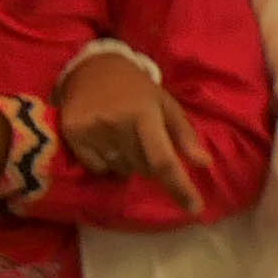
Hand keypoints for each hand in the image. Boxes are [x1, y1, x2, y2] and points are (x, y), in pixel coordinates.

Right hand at [55, 46, 205, 206]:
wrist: (93, 69)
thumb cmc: (136, 89)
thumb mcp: (165, 103)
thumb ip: (184, 134)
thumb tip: (204, 164)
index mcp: (145, 114)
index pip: (164, 160)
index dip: (179, 187)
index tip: (195, 208)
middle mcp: (118, 123)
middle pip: (142, 168)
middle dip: (149, 162)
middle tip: (144, 138)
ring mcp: (93, 130)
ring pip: (120, 170)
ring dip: (128, 162)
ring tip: (124, 135)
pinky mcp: (73, 136)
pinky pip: (97, 168)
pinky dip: (105, 162)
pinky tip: (105, 140)